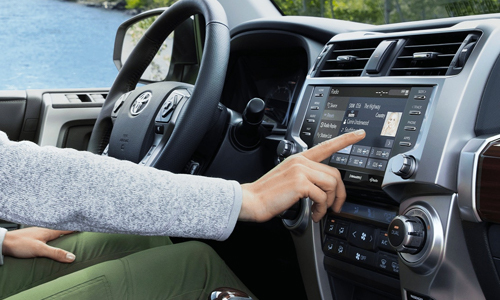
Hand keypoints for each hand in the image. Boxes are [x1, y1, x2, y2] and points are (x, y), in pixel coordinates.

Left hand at [3, 227, 75, 262]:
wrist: (3, 242)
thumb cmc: (20, 244)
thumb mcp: (40, 249)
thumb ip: (56, 253)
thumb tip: (72, 257)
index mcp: (49, 231)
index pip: (66, 228)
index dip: (76, 228)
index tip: (85, 227)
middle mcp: (44, 230)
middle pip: (61, 229)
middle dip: (70, 230)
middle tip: (78, 231)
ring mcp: (38, 232)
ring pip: (53, 232)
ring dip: (61, 233)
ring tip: (67, 235)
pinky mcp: (32, 236)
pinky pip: (46, 235)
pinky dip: (52, 237)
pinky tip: (50, 240)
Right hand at [240, 129, 365, 222]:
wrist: (252, 200)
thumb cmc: (268, 193)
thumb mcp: (288, 179)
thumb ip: (305, 177)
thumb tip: (323, 189)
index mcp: (298, 158)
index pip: (326, 146)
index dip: (345, 139)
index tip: (359, 134)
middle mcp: (301, 161)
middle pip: (334, 173)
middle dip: (339, 192)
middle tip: (335, 206)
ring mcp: (300, 170)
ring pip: (331, 184)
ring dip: (329, 202)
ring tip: (321, 211)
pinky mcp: (301, 183)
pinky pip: (322, 196)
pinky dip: (321, 209)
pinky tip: (315, 214)